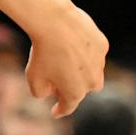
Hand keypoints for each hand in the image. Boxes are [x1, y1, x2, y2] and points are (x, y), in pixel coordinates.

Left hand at [24, 0, 107, 117]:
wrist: (54, 22)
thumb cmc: (42, 52)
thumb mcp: (33, 78)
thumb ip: (40, 92)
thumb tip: (49, 92)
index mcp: (75, 93)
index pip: (68, 107)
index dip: (60, 110)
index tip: (54, 112)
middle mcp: (92, 81)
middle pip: (84, 90)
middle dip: (74, 88)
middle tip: (59, 81)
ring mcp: (100, 63)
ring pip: (93, 72)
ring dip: (82, 70)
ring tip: (65, 58)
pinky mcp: (102, 45)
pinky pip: (96, 54)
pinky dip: (87, 53)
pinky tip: (73, 44)